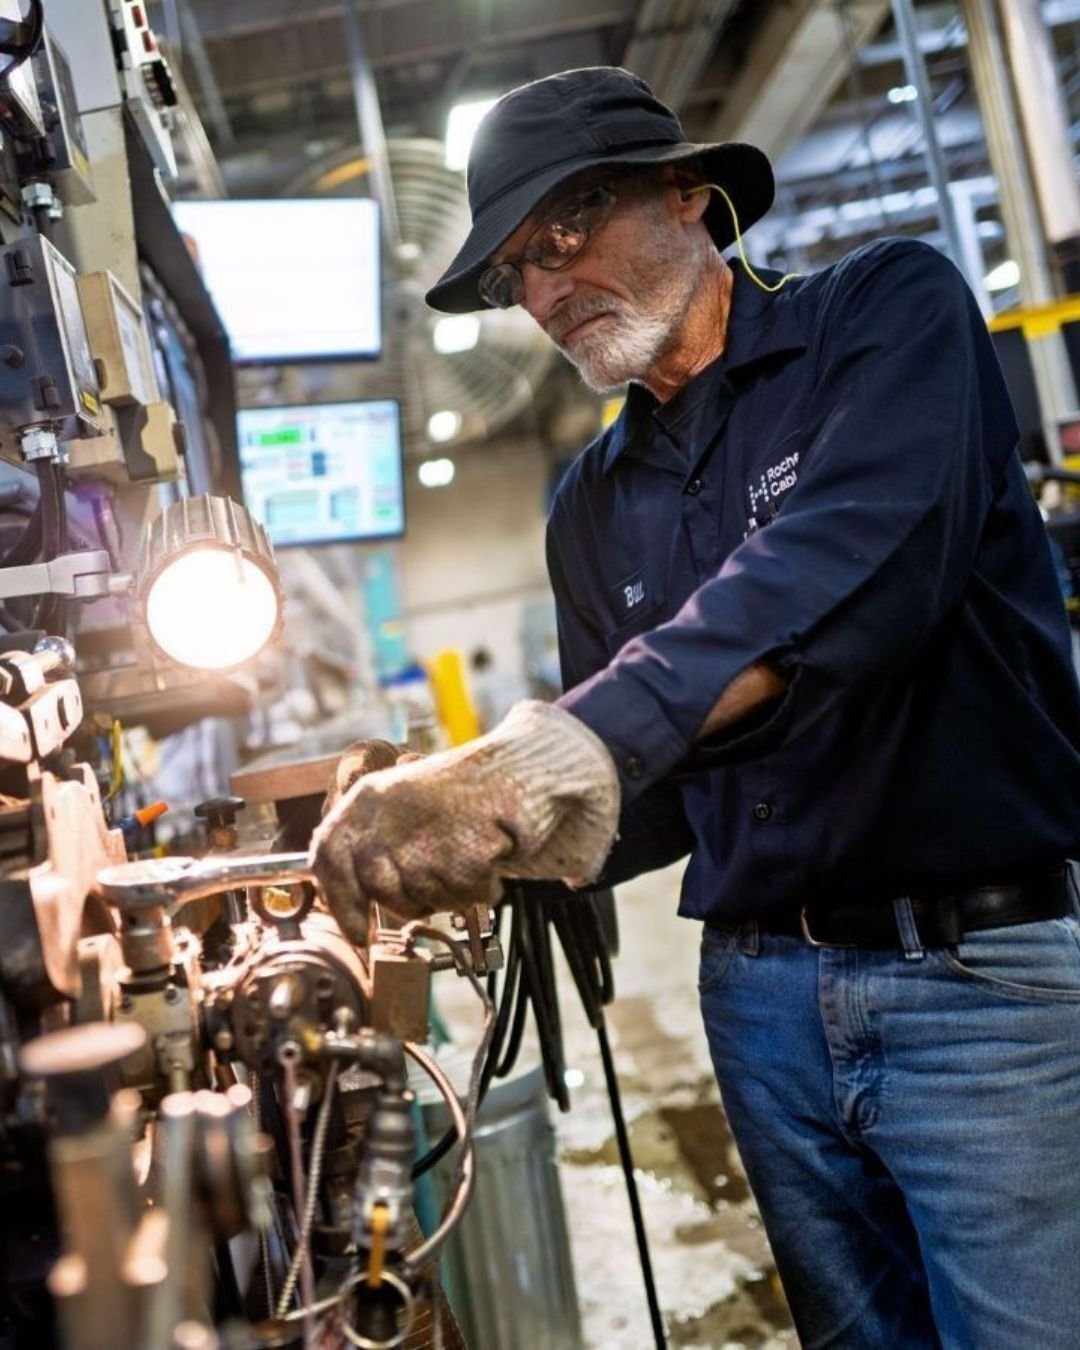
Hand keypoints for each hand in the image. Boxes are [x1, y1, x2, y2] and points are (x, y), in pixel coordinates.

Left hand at [310, 701, 619, 939]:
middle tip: (438, 881)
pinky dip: (480, 887)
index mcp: (366, 799)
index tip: (357, 933)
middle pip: (380, 890)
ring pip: (424, 898)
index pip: (327, 858)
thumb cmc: (464, 794)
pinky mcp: (461, 852)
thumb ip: (374, 846)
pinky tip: (489, 857)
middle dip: (410, 899)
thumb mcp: (404, 807)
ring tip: (467, 855)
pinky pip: (463, 896)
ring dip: (449, 891)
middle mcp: (386, 815)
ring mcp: (422, 834)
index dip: (340, 902)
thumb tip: (346, 901)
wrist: (522, 769)